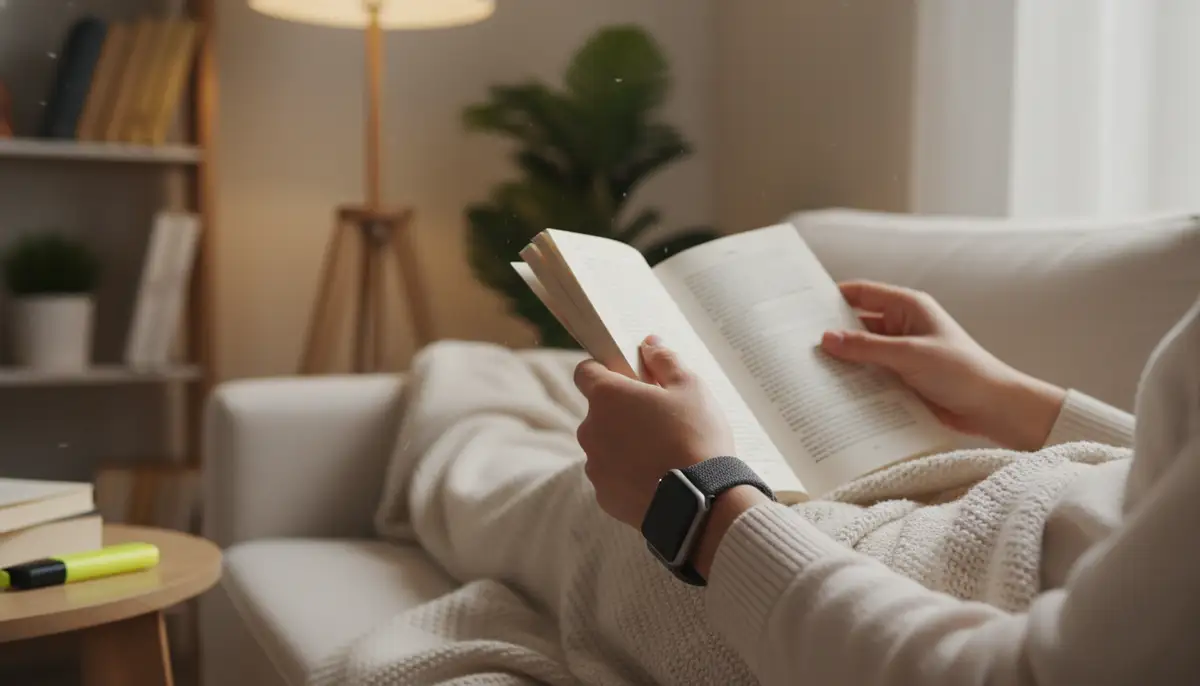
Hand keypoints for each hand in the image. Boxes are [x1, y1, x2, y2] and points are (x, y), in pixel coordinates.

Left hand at [573, 335, 734, 527]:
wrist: (702, 504)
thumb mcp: (691, 388)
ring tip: (663, 453)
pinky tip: (659, 478)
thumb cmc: (697, 437)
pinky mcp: (604, 496)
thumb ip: (666, 361)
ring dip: (625, 444)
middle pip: (599, 412)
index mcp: (607, 397)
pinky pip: (613, 477)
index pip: (585, 372)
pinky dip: (629, 475)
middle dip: (623, 412)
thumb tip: (649, 344)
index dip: (605, 371)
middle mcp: (591, 429)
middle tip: (660, 419)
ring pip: (606, 446)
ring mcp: (595, 465)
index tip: (628, 378)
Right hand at [820, 281, 1065, 450]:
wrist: (995, 409)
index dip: (831, 297)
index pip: (860, 294)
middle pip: (856, 324)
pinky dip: (853, 382)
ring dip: (841, 361)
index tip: (800, 305)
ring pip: (860, 353)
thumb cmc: (962, 372)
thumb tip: (826, 339)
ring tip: (807, 369)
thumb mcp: (910, 355)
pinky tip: (831, 391)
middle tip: (795, 342)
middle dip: (830, 333)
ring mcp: (901, 354)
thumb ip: (866, 347)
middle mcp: (902, 327)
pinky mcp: (901, 379)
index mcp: (908, 307)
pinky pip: (870, 376)